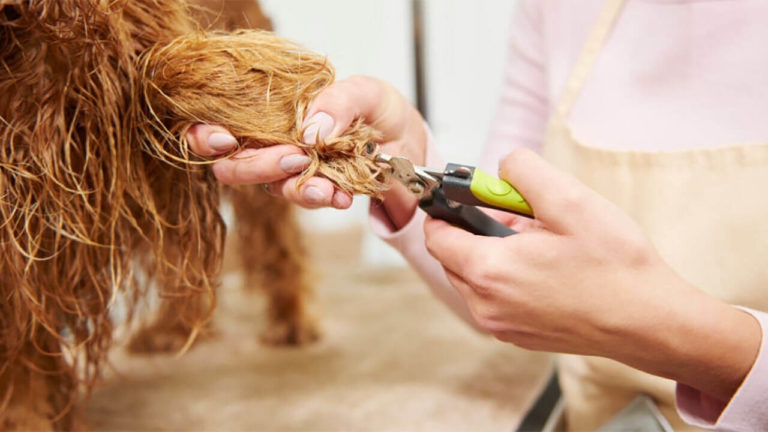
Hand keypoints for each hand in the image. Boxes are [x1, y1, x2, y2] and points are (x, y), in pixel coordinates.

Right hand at [186, 76, 426, 220]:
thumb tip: (311, 130)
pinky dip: (323, 199)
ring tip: (325, 185)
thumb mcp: (366, 92)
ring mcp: (292, 171)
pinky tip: (342, 194)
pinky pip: (307, 201)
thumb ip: (339, 101)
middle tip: (294, 158)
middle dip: (256, 167)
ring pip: (271, 188)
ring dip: (295, 188)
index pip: (217, 123)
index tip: (224, 139)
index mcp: (271, 110)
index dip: (205, 136)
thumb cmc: (379, 110)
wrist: (409, 143)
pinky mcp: (316, 192)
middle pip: (233, 166)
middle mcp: (273, 142)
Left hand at [423, 148, 760, 401]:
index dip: (447, 209)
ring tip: (537, 241)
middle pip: (452, 257)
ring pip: (472, 278)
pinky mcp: (517, 336)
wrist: (650, 322)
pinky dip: (506, 277)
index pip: (436, 236)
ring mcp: (501, 325)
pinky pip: (493, 298)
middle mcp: (485, 305)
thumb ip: (525, 172)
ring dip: (491, 253)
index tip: (468, 195)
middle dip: (476, 229)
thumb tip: (503, 167)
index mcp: (489, 271)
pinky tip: (544, 267)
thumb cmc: (615, 266)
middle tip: (518, 215)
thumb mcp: (571, 200)